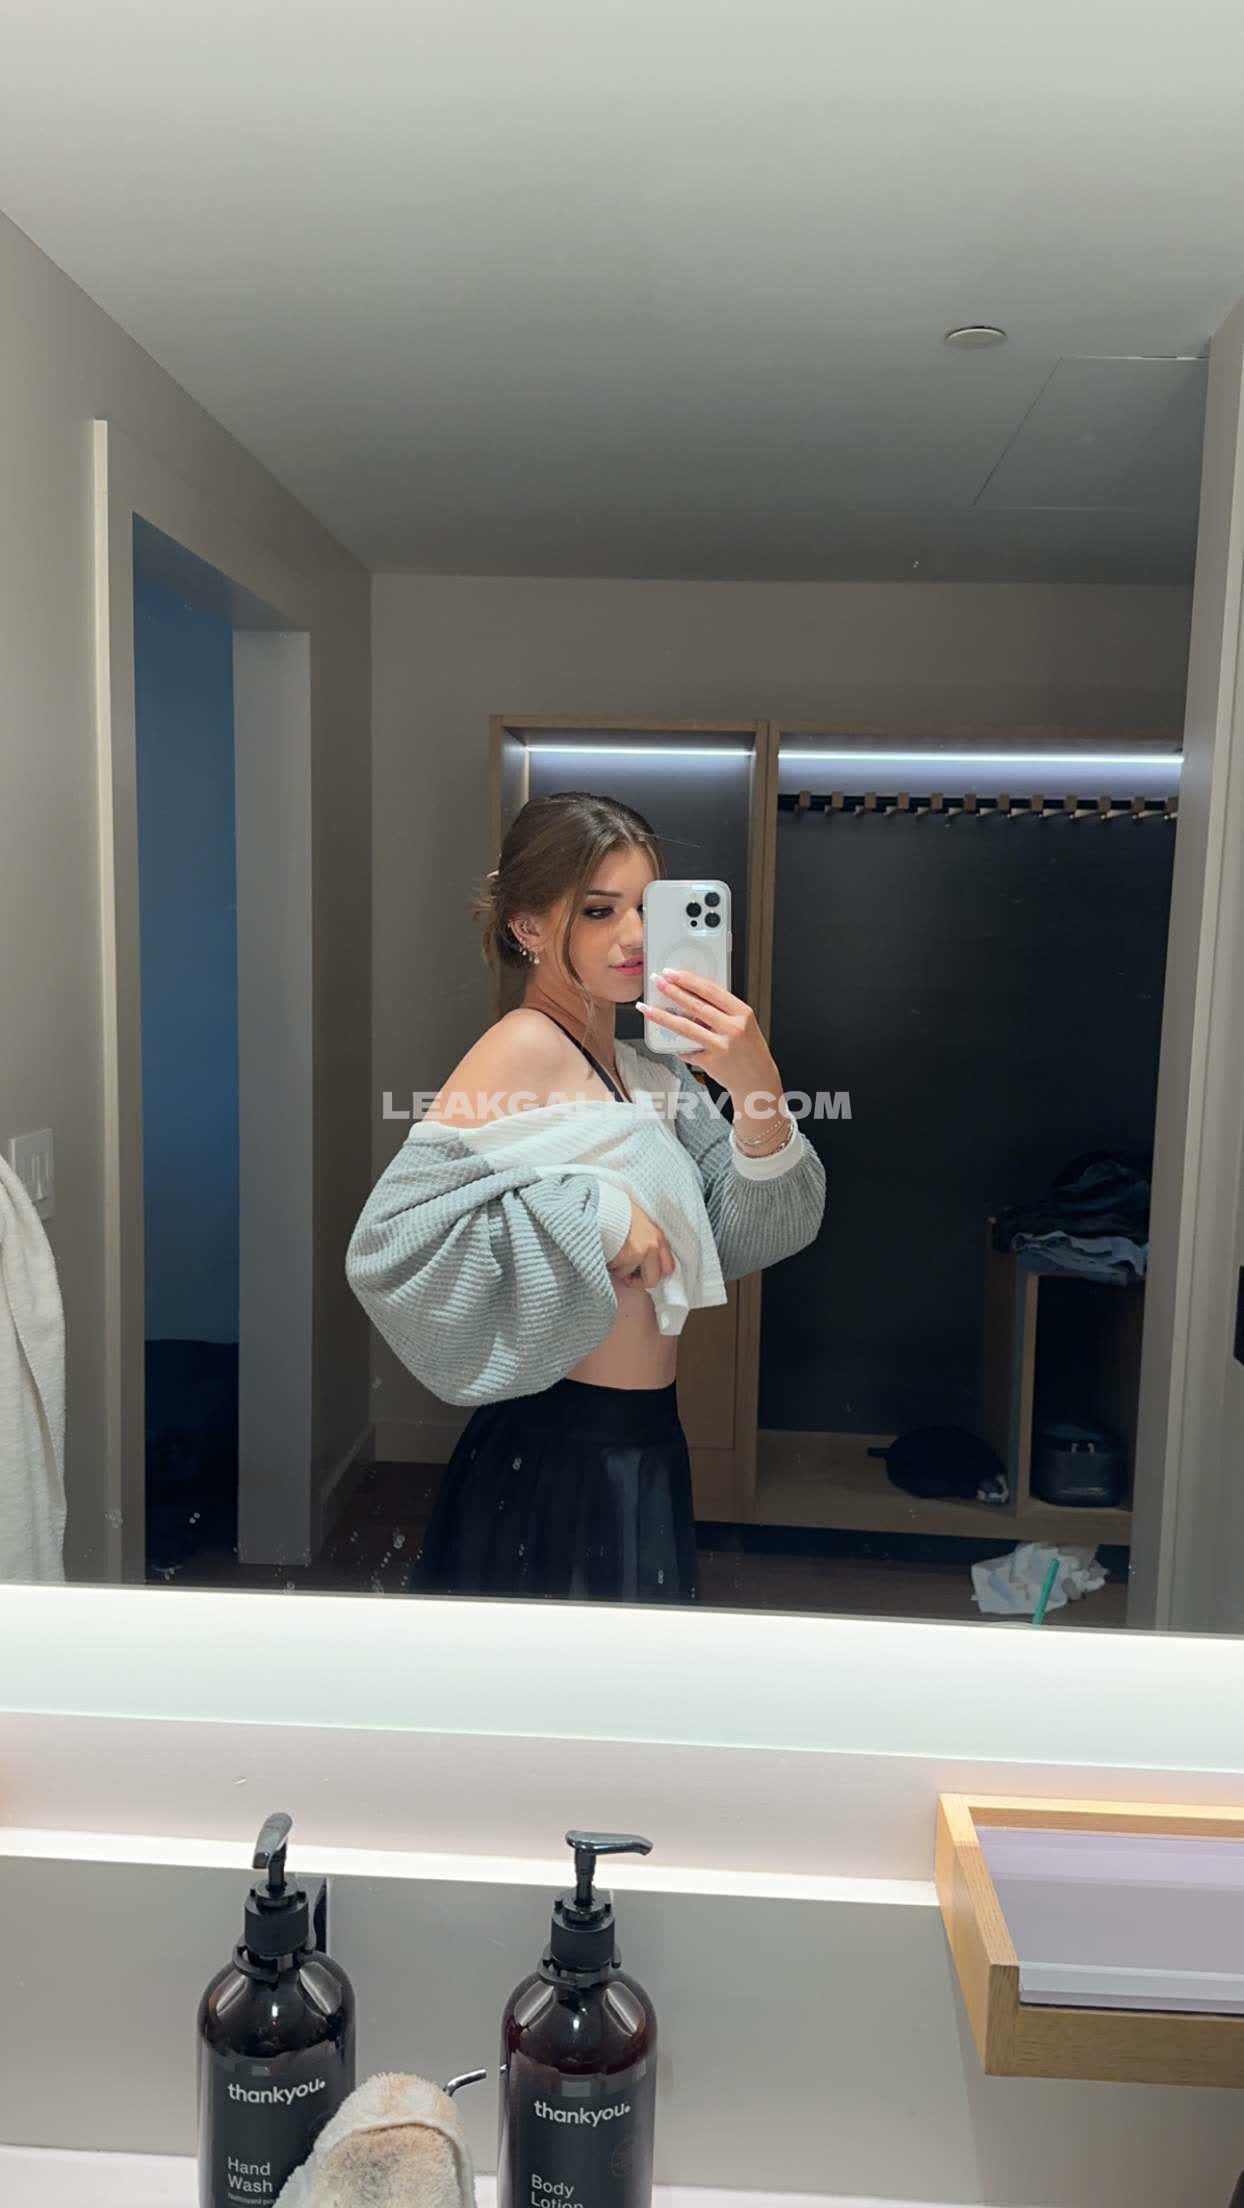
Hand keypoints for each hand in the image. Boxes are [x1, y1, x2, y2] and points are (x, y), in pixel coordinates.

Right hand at [607, 1200, 674, 1288]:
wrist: (603, 1204)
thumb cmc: (618, 1211)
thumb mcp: (641, 1222)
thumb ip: (647, 1240)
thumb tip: (646, 1261)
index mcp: (658, 1237)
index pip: (669, 1267)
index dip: (656, 1274)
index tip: (645, 1273)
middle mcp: (652, 1246)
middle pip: (652, 1279)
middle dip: (638, 1281)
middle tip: (627, 1275)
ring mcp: (638, 1252)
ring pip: (628, 1276)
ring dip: (619, 1270)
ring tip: (612, 1254)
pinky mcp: (623, 1257)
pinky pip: (616, 1271)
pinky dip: (609, 1265)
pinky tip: (606, 1251)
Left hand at [637, 971, 779, 1100]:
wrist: (758, 1080)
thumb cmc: (750, 1050)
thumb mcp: (744, 1024)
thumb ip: (723, 1011)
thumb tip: (691, 995)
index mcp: (742, 1013)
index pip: (711, 990)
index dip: (689, 980)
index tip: (672, 973)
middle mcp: (733, 1028)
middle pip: (696, 1005)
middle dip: (672, 991)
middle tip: (657, 982)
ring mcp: (721, 1046)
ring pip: (685, 1027)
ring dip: (662, 1016)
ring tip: (646, 1008)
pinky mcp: (710, 1062)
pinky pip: (687, 1049)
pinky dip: (677, 1045)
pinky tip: (667, 1040)